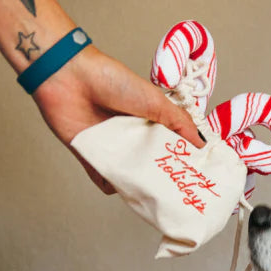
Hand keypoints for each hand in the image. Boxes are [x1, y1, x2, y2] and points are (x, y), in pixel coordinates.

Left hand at [32, 46, 205, 193]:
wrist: (69, 77)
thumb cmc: (113, 81)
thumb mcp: (156, 100)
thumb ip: (180, 123)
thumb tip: (201, 144)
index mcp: (150, 122)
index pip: (170, 147)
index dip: (182, 160)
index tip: (195, 175)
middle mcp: (132, 137)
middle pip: (152, 165)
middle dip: (163, 178)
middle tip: (177, 191)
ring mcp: (112, 148)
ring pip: (130, 176)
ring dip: (138, 185)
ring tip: (152, 193)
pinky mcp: (90, 157)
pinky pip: (103, 180)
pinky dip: (111, 186)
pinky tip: (120, 188)